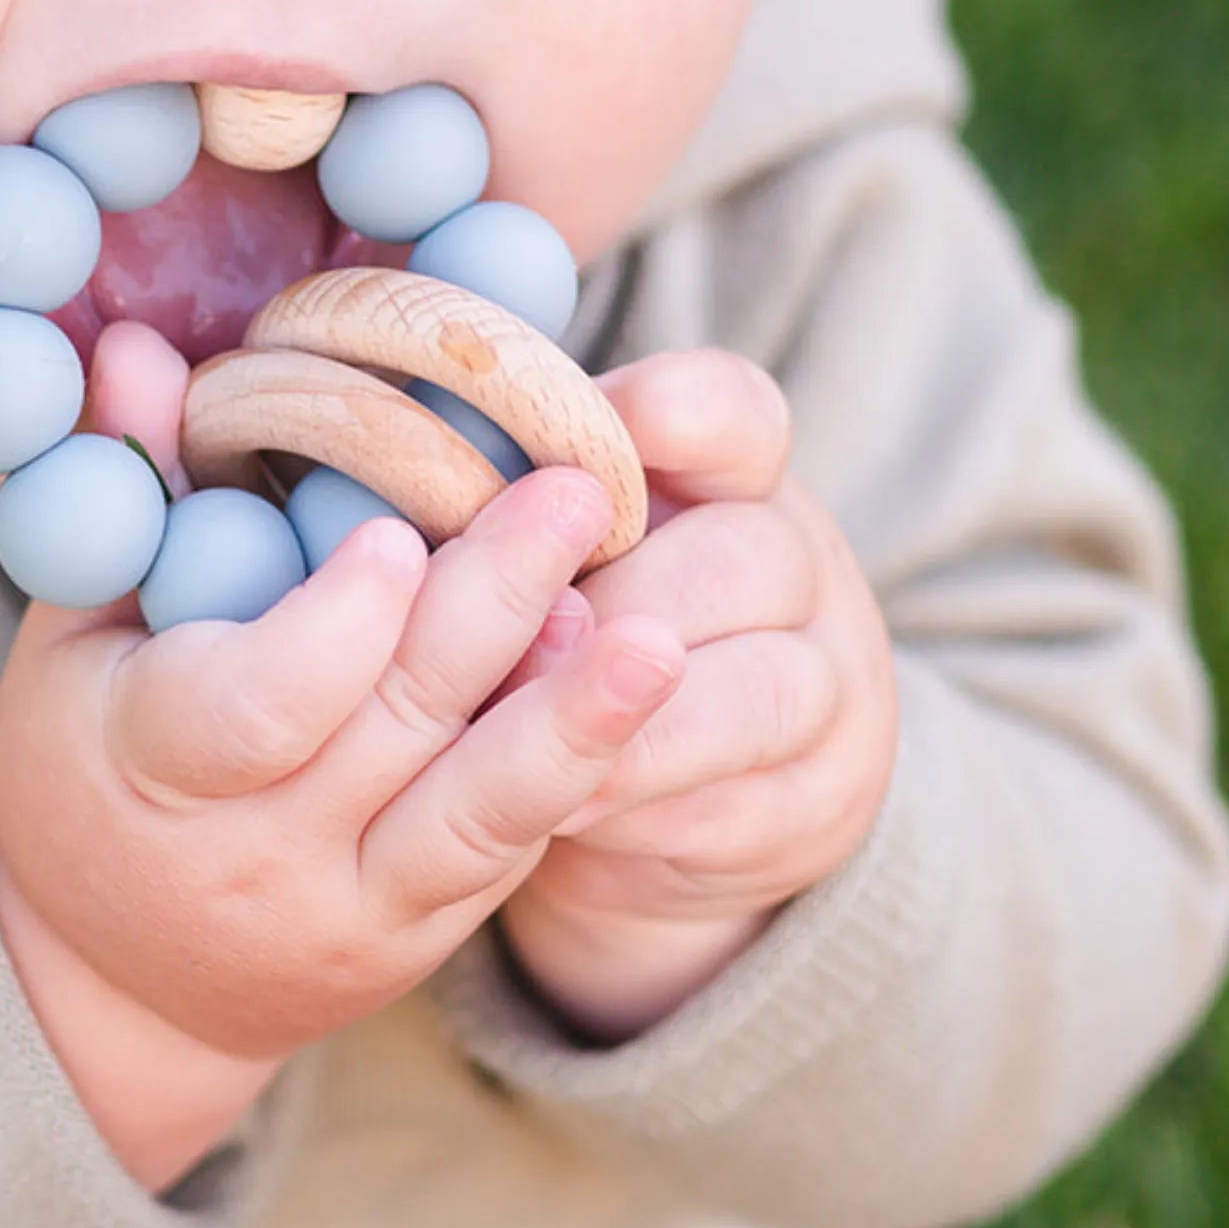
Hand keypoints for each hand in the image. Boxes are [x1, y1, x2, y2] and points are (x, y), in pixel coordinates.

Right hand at [0, 321, 685, 1185]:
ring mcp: (346, 910)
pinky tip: (623, 688)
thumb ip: (124, 500)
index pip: (253, 710)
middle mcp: (253, 855)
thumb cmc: (83, 767)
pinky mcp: (416, 936)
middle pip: (392, 733)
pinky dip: (566, 767)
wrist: (115, 983)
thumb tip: (137, 346)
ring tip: (656, 636)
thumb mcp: (71, 640)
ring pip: (473, 814)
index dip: (334, 629)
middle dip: (490, 612)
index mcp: (148, 768)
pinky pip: (505, 851)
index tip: (398, 535)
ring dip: (569, 719)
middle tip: (573, 493)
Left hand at [495, 350, 899, 1039]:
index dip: (671, 412)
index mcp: (728, 477)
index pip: (731, 413)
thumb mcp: (549, 564)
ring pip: (757, 689)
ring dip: (621, 721)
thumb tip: (398, 511)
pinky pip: (741, 805)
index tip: (609, 427)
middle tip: (509, 648)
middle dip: (611, 609)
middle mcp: (798, 567)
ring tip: (516, 745)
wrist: (666, 811)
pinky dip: (640, 809)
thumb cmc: (574, 645)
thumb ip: (507, 522)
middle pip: (737, 558)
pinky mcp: (820, 803)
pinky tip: (560, 816)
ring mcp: (830, 688)